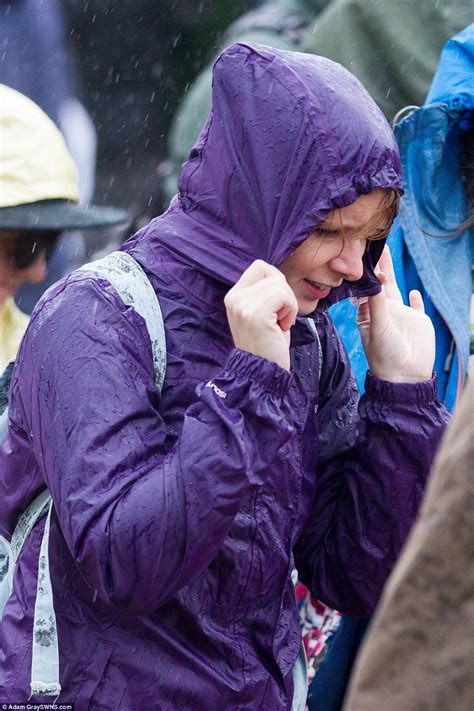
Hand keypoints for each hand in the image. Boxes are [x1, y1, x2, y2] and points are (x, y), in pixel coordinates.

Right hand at [224, 260, 297, 370]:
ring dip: (289, 304)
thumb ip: (262, 293)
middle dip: (284, 293)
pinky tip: (283, 326)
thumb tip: (276, 275)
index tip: (275, 305)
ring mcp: (243, 306)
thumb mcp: (259, 312)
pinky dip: (290, 310)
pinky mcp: (255, 314)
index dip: (275, 281)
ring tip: (280, 323)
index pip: (259, 266)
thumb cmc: (267, 344)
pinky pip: (284, 296)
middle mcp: (234, 298)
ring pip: (280, 284)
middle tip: (279, 316)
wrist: (261, 372)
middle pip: (272, 273)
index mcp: (233, 296)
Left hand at [357, 246, 434, 382]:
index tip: (360, 251)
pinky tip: (412, 290)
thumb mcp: (378, 327)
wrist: (406, 376)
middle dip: (377, 265)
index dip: (364, 271)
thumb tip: (376, 281)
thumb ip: (378, 304)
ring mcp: (401, 316)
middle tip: (374, 242)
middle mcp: (384, 312)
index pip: (366, 287)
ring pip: (396, 289)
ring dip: (391, 273)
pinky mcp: (418, 322)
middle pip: (380, 283)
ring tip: (387, 255)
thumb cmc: (385, 355)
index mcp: (369, 313)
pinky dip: (415, 299)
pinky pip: (416, 307)